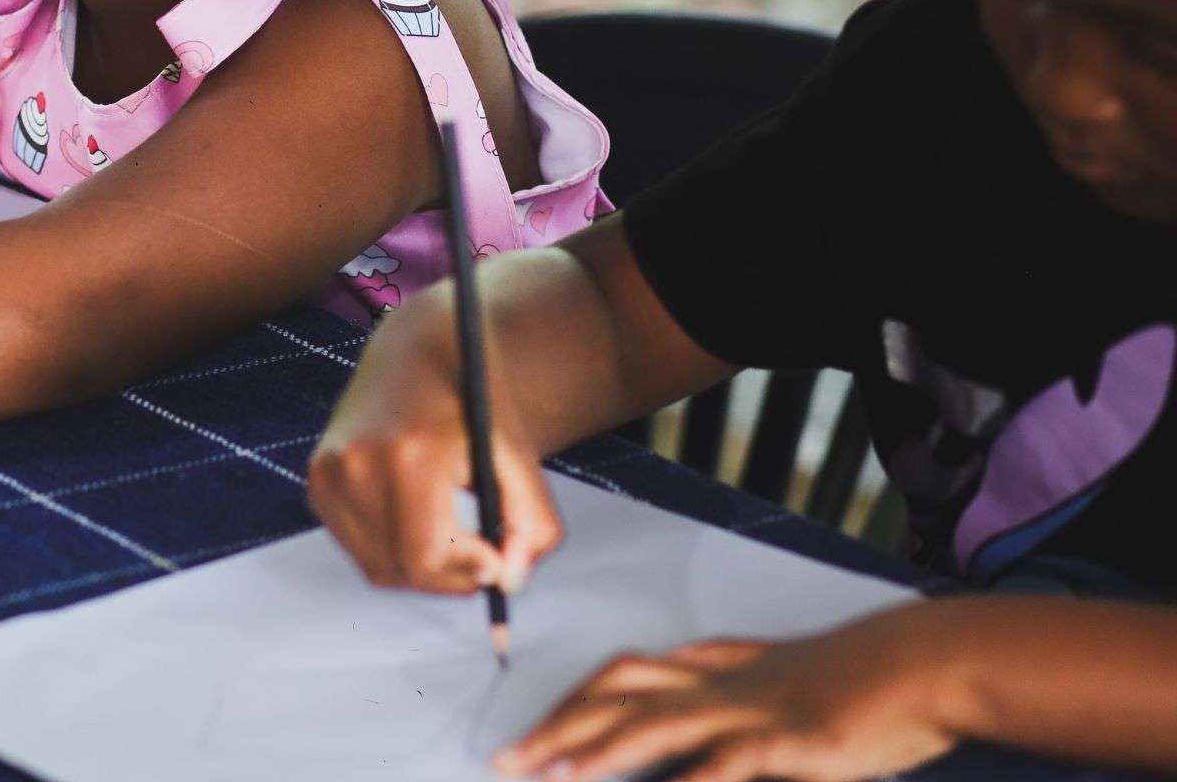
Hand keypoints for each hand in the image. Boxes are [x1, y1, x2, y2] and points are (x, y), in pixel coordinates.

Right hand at [306, 331, 561, 593]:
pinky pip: (358, 546)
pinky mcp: (317, 479)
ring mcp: (328, 471)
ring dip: (422, 568)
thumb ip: (530, 522)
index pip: (426, 556)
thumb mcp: (517, 453)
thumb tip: (508, 581)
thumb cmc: (474, 399)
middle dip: (451, 578)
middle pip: (402, 569)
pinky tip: (419, 517)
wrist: (416, 345)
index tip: (497, 562)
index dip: (467, 574)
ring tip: (458, 537)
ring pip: (378, 566)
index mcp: (407, 452)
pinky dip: (393, 549)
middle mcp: (355, 462)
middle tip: (485, 560)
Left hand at [497, 607, 958, 781]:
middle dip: (558, 728)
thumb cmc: (862, 679)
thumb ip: (734, 688)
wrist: (928, 663)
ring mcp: (751, 709)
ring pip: (653, 725)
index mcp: (716, 669)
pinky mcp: (789, 740)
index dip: (571, 702)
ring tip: (551, 775)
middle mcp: (720, 684)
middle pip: (617, 695)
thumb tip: (685, 697)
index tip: (531, 731)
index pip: (621, 676)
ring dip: (596, 751)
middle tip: (505, 758)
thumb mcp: (785, 680)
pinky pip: (726, 764)